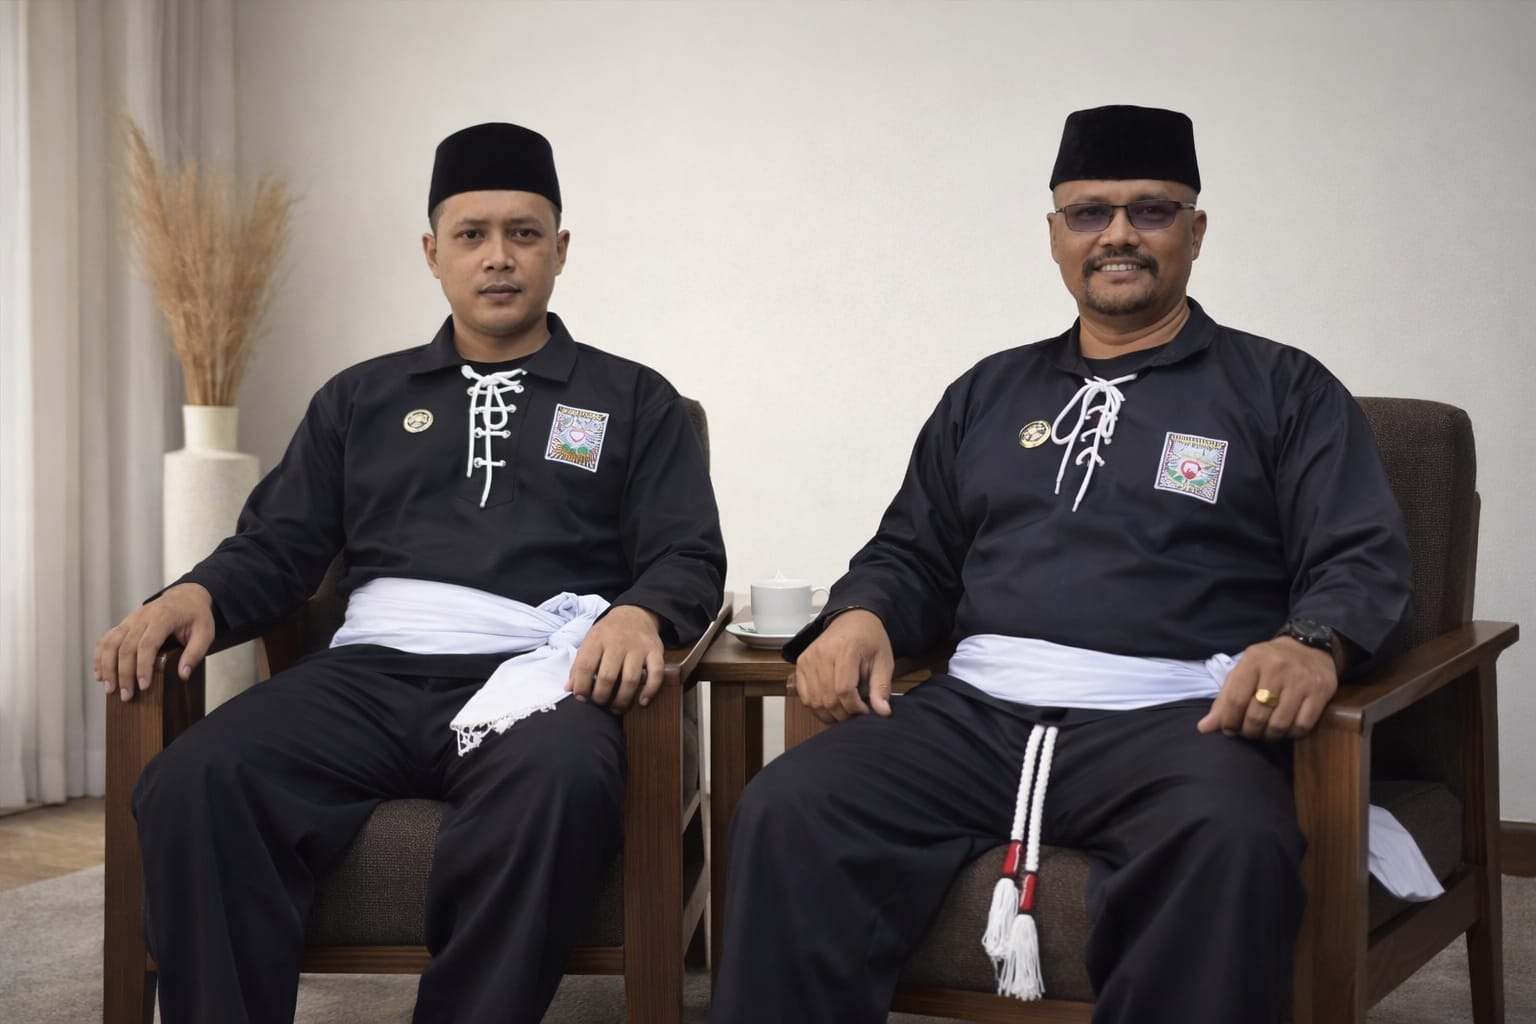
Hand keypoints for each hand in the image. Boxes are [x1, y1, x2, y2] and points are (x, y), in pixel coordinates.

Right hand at [94, 583, 215, 702]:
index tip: (144, 686)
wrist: (185, 596)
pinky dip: (99, 656)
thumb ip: (195, 653)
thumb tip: (183, 675)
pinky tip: (100, 673)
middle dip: (124, 674)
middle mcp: (142, 617)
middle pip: (126, 647)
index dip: (143, 666)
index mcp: (163, 617)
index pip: (147, 644)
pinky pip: (106, 639)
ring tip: (109, 689)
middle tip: (126, 695)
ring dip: (107, 667)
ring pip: (111, 643)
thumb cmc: (196, 615)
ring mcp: (130, 620)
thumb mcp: (205, 632)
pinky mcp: (124, 624)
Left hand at [566, 604, 664, 713]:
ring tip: (616, 707)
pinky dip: (650, 691)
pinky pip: (656, 674)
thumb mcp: (590, 641)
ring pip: (630, 679)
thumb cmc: (608, 632)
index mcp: (597, 639)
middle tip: (600, 703)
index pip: (585, 666)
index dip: (581, 687)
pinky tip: (642, 701)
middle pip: (607, 677)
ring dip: (622, 699)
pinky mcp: (656, 651)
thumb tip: (570, 688)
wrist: (635, 613)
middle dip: (601, 697)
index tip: (581, 698)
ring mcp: (638, 647)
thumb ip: (579, 664)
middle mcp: (618, 642)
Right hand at [792, 609, 894, 724]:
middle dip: (844, 713)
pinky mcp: (801, 664)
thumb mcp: (883, 661)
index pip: (844, 690)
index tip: (866, 710)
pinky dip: (817, 706)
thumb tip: (882, 712)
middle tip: (856, 711)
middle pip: (828, 698)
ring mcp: (808, 659)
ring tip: (845, 709)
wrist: (852, 620)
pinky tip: (831, 704)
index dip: (855, 707)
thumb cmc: (869, 639)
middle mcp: (822, 653)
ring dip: (830, 713)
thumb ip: (881, 687)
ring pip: (814, 701)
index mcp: (846, 649)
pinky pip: (804, 696)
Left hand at [1197, 636, 1338, 740]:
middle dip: (1249, 731)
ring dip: (1269, 735)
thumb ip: (1224, 699)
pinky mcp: (1320, 693)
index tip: (1229, 729)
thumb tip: (1204, 728)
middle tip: (1249, 732)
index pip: (1235, 699)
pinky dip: (1290, 734)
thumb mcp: (1244, 672)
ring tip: (1265, 732)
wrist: (1311, 647)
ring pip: (1279, 724)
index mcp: (1253, 660)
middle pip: (1257, 715)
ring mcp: (1301, 681)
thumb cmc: (1270, 663)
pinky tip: (1285, 728)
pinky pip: (1302, 726)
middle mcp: (1277, 669)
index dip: (1229, 722)